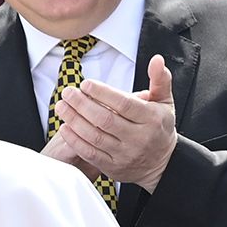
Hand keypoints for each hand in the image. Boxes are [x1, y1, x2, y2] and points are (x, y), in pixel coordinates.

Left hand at [51, 55, 176, 191]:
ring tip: (61, 106)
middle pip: (105, 120)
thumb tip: (157, 59)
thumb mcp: (165, 102)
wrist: (161, 165)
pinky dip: (75, 141)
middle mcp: (139, 139)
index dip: (102, 93)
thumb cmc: (159, 128)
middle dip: (82, 105)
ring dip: (74, 120)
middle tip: (68, 92)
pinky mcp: (114, 168)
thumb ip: (160, 80)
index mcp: (152, 120)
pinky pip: (90, 154)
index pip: (124, 104)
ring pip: (95, 137)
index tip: (86, 84)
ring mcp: (125, 155)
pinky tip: (65, 127)